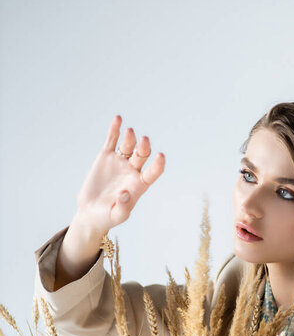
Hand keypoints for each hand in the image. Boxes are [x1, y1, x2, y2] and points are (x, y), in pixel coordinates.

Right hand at [76, 115, 165, 234]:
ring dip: (130, 138)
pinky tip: (118, 119)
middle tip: (143, 140)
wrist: (91, 212)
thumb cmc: (107, 217)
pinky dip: (115, 130)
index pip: (153, 172)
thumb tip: (126, 193)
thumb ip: (123, 208)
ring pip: (128, 145)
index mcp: (140, 185)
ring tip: (129, 132)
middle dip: (144, 147)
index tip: (161, 157)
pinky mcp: (105, 156)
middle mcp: (132, 171)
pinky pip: (112, 140)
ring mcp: (120, 162)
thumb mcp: (117, 216)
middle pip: (142, 155)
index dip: (158, 165)